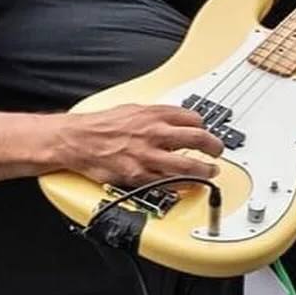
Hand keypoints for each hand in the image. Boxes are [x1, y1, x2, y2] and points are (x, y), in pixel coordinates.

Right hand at [56, 103, 224, 185]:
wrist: (78, 140)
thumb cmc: (102, 126)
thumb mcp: (132, 109)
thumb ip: (155, 115)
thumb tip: (174, 119)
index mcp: (154, 114)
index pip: (193, 118)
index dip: (204, 126)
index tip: (206, 132)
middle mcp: (155, 134)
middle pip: (198, 139)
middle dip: (214, 146)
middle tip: (217, 151)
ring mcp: (149, 156)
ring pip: (189, 165)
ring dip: (205, 170)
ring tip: (210, 171)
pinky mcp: (140, 176)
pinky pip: (169, 183)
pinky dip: (183, 184)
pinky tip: (189, 184)